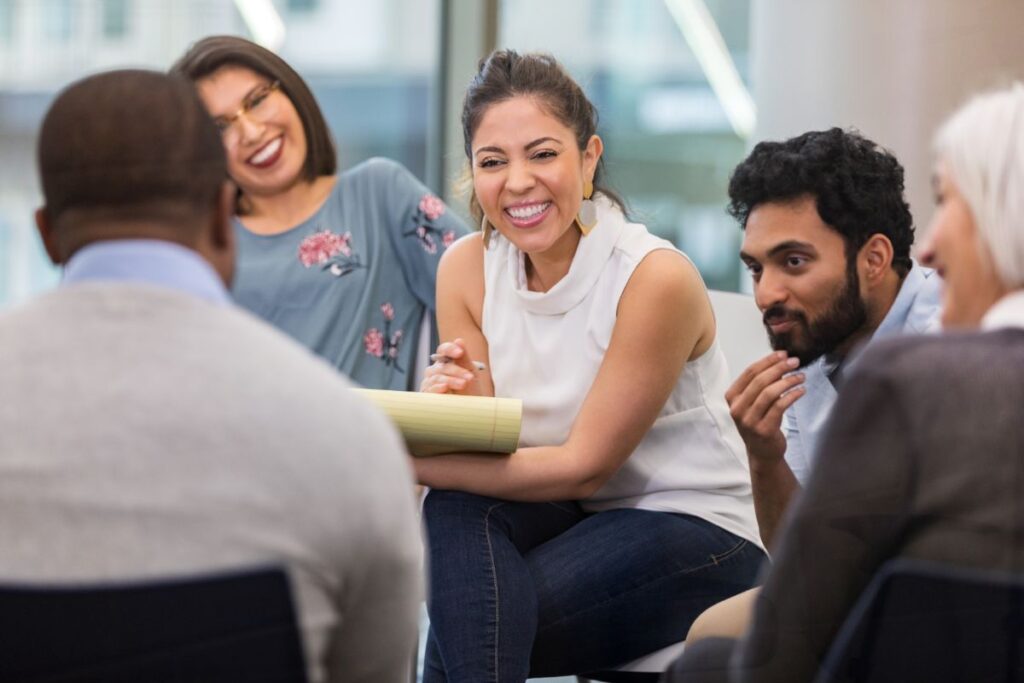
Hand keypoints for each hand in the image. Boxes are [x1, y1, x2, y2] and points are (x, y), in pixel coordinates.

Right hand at [420, 338, 480, 393]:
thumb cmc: (470, 390)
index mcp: (445, 362)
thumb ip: (464, 357)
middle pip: (441, 365)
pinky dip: (438, 387)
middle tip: (469, 377)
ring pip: (437, 377)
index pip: (443, 350)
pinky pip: (429, 388)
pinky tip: (446, 388)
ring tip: (463, 384)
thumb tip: (459, 340)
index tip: (459, 352)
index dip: (450, 349)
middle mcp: (435, 371)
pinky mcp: (427, 395)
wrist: (470, 409)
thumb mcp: (470, 372)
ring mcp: (429, 383)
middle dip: (456, 370)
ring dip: (451, 380)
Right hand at [725, 351, 805, 468]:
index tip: (783, 354)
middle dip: (779, 368)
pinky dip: (792, 396)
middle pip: (760, 381)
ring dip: (788, 381)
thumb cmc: (759, 422)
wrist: (762, 452)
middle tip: (795, 362)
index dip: (767, 361)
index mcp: (732, 397)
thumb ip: (760, 384)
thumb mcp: (753, 403)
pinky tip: (801, 390)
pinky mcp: (763, 429)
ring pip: (770, 393)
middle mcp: (737, 409)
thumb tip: (780, 361)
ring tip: (801, 376)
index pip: (749, 373)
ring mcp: (749, 420)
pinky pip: (780, 406)